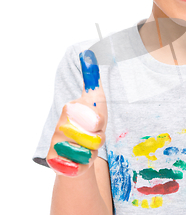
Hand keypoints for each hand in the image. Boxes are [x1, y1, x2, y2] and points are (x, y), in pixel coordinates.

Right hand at [46, 50, 107, 176]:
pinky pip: (82, 161)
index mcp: (70, 108)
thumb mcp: (96, 103)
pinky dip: (87, 161)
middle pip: (95, 130)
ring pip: (90, 147)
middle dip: (100, 135)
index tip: (98, 121)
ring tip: (89, 145)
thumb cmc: (90, 127)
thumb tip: (88, 53)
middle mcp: (60, 124)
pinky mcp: (56, 160)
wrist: (76, 156)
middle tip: (95, 134)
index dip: (100, 119)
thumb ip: (93, 83)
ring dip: (95, 148)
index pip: (93, 111)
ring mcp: (56, 142)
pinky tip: (81, 158)